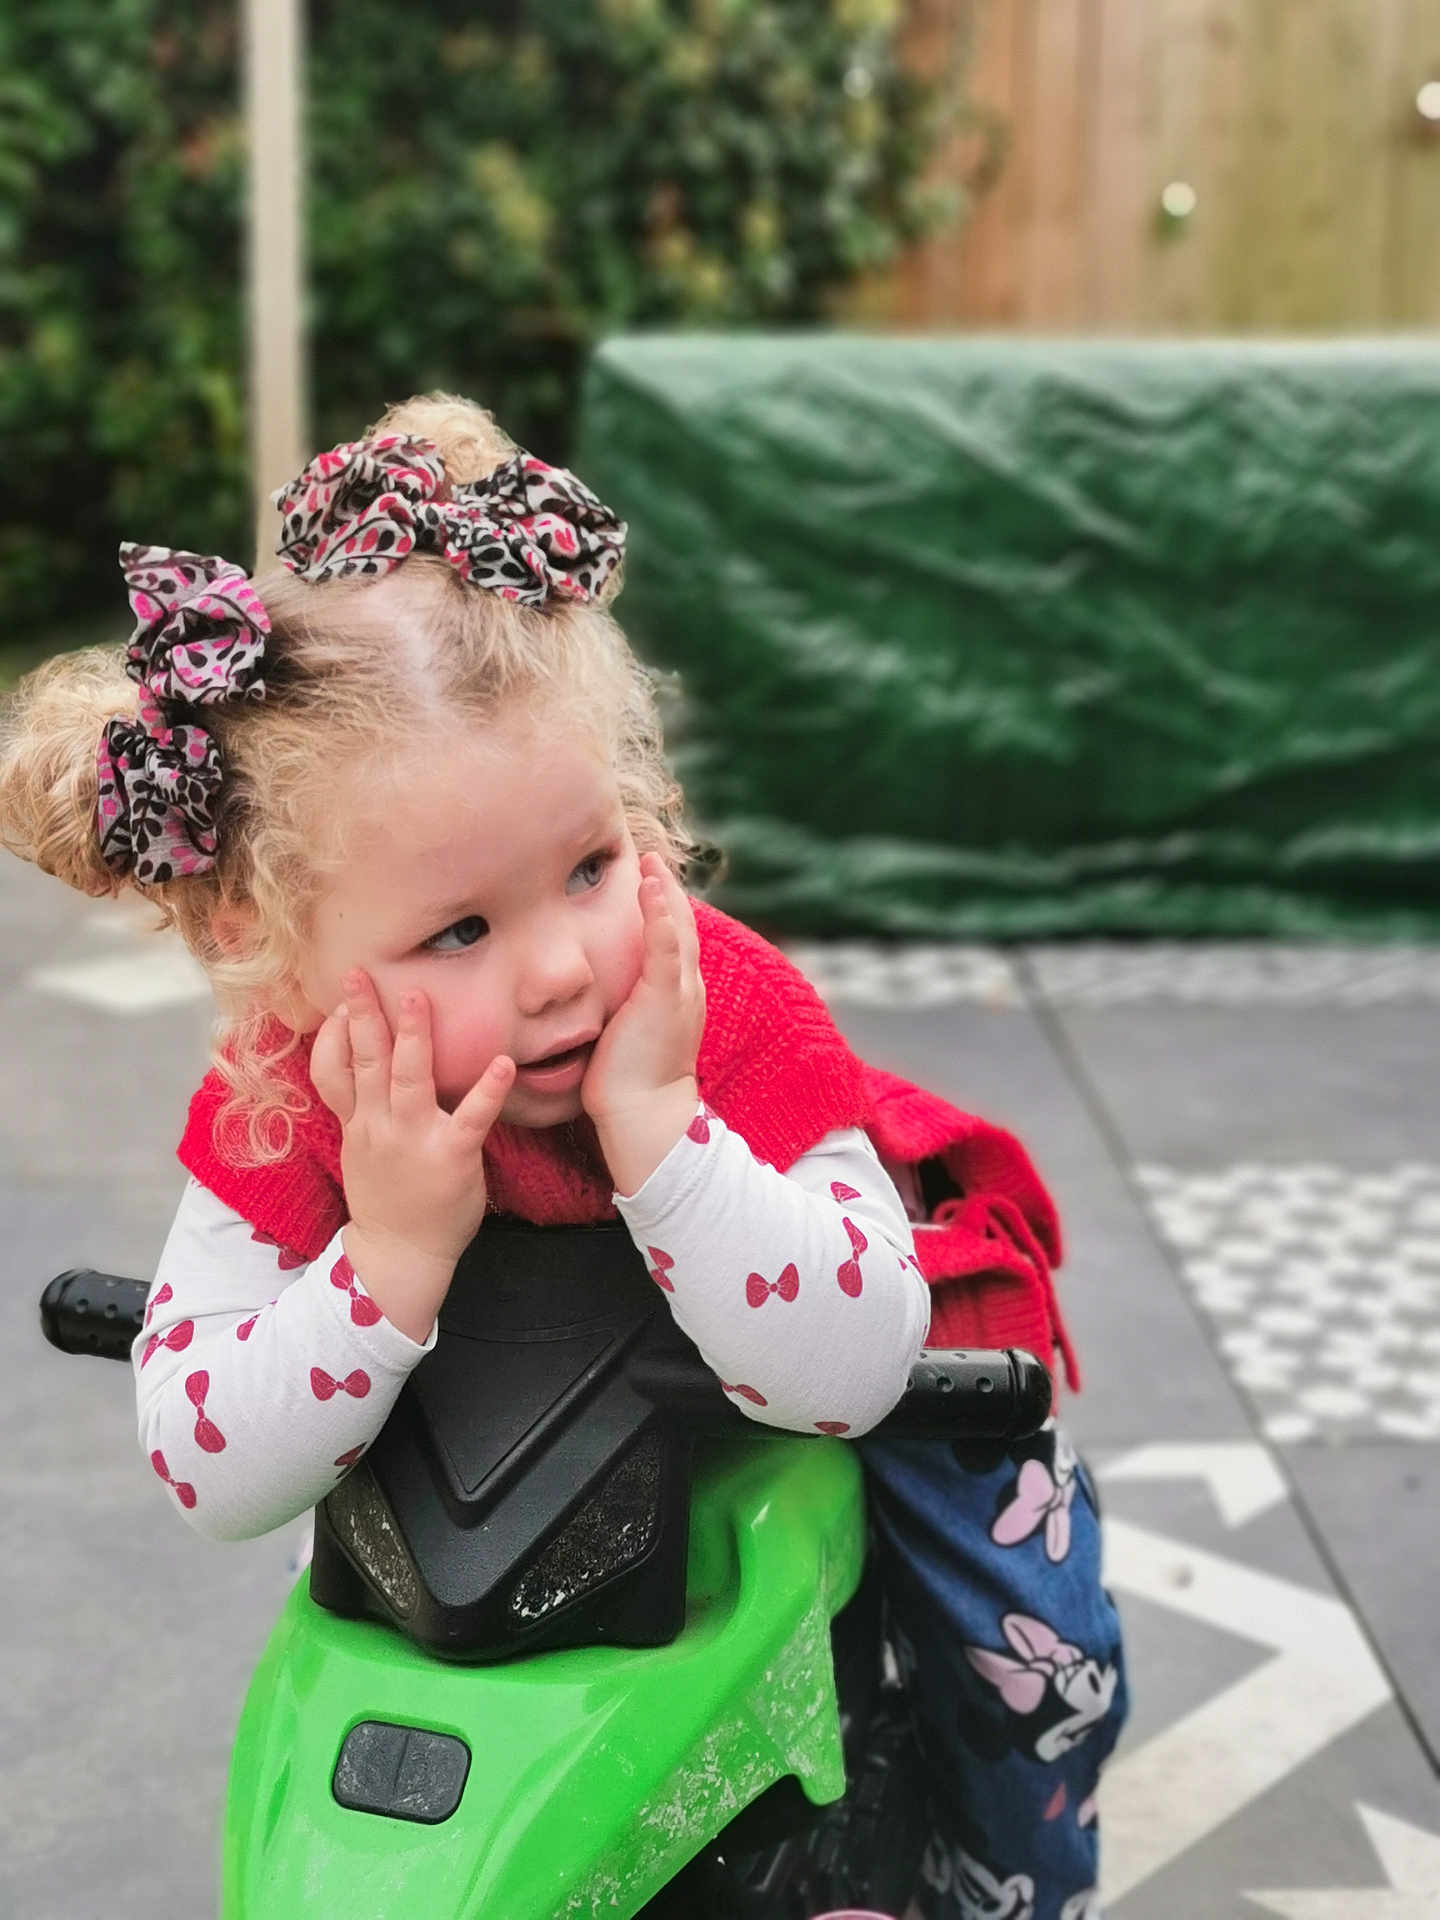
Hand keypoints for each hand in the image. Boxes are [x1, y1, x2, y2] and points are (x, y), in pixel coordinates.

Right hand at [310, 972, 514, 1336]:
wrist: (400, 1254)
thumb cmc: (387, 1196)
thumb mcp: (359, 1148)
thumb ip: (360, 1105)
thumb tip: (360, 1061)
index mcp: (358, 1122)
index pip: (331, 1070)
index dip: (332, 1034)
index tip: (336, 997)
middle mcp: (379, 1125)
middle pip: (365, 1061)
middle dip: (363, 1014)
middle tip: (361, 973)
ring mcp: (414, 1139)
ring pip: (408, 1078)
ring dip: (413, 1036)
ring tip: (420, 997)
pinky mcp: (452, 1155)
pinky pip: (472, 1117)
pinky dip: (487, 1089)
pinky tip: (505, 1063)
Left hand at [581, 852, 704, 1130]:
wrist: (643, 1115)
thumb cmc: (627, 1085)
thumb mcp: (625, 1037)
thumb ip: (619, 1013)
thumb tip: (593, 1005)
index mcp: (677, 999)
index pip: (675, 946)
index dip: (666, 915)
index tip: (650, 887)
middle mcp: (686, 991)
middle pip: (684, 930)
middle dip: (670, 894)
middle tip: (653, 862)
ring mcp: (678, 992)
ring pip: (679, 930)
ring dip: (666, 893)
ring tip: (651, 863)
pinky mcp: (664, 996)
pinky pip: (667, 945)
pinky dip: (661, 913)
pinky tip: (651, 886)